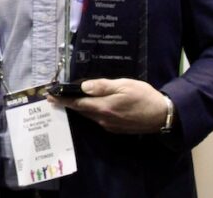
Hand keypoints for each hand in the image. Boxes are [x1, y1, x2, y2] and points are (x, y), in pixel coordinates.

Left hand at [50, 78, 168, 133]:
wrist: (162, 115)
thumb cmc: (144, 96)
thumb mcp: (124, 85)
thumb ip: (103, 86)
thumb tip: (83, 87)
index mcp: (104, 106)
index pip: (78, 103)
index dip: (63, 100)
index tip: (50, 97)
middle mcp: (103, 119)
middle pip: (81, 110)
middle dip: (67, 104)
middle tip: (53, 98)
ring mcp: (109, 125)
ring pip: (89, 115)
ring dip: (78, 109)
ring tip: (67, 101)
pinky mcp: (115, 128)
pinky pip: (98, 119)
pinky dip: (90, 112)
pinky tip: (88, 107)